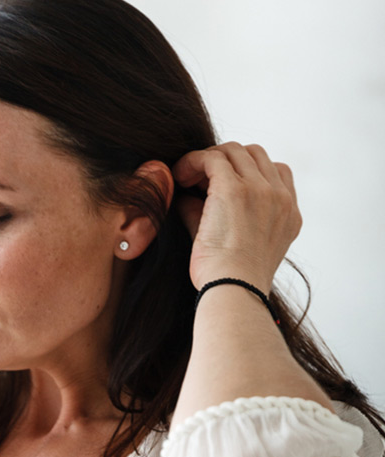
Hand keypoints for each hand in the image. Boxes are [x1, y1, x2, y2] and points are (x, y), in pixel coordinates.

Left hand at [172, 142, 301, 291]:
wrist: (233, 291)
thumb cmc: (231, 282)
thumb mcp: (235, 248)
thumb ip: (216, 218)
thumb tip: (188, 200)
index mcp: (289, 216)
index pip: (277, 173)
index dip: (246, 172)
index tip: (220, 186)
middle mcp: (281, 199)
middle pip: (255, 155)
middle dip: (226, 161)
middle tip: (199, 179)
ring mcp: (261, 191)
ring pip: (235, 151)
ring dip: (210, 159)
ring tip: (187, 177)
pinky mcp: (234, 189)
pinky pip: (213, 158)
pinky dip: (194, 161)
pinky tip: (179, 175)